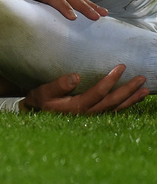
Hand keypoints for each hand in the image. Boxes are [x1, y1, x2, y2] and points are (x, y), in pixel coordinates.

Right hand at [23, 65, 148, 113]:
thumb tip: (76, 76)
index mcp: (76, 107)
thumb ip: (58, 85)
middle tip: (140, 78)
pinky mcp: (95, 115)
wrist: (38, 112)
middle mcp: (87, 113)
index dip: (110, 80)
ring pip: (116, 108)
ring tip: (144, 90)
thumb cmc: (41, 100)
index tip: (121, 67)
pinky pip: (114, 111)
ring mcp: (92, 116)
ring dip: (131, 99)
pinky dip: (126, 105)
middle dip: (127, 90)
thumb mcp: (44, 92)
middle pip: (112, 101)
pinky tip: (135, 98)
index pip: (98, 93)